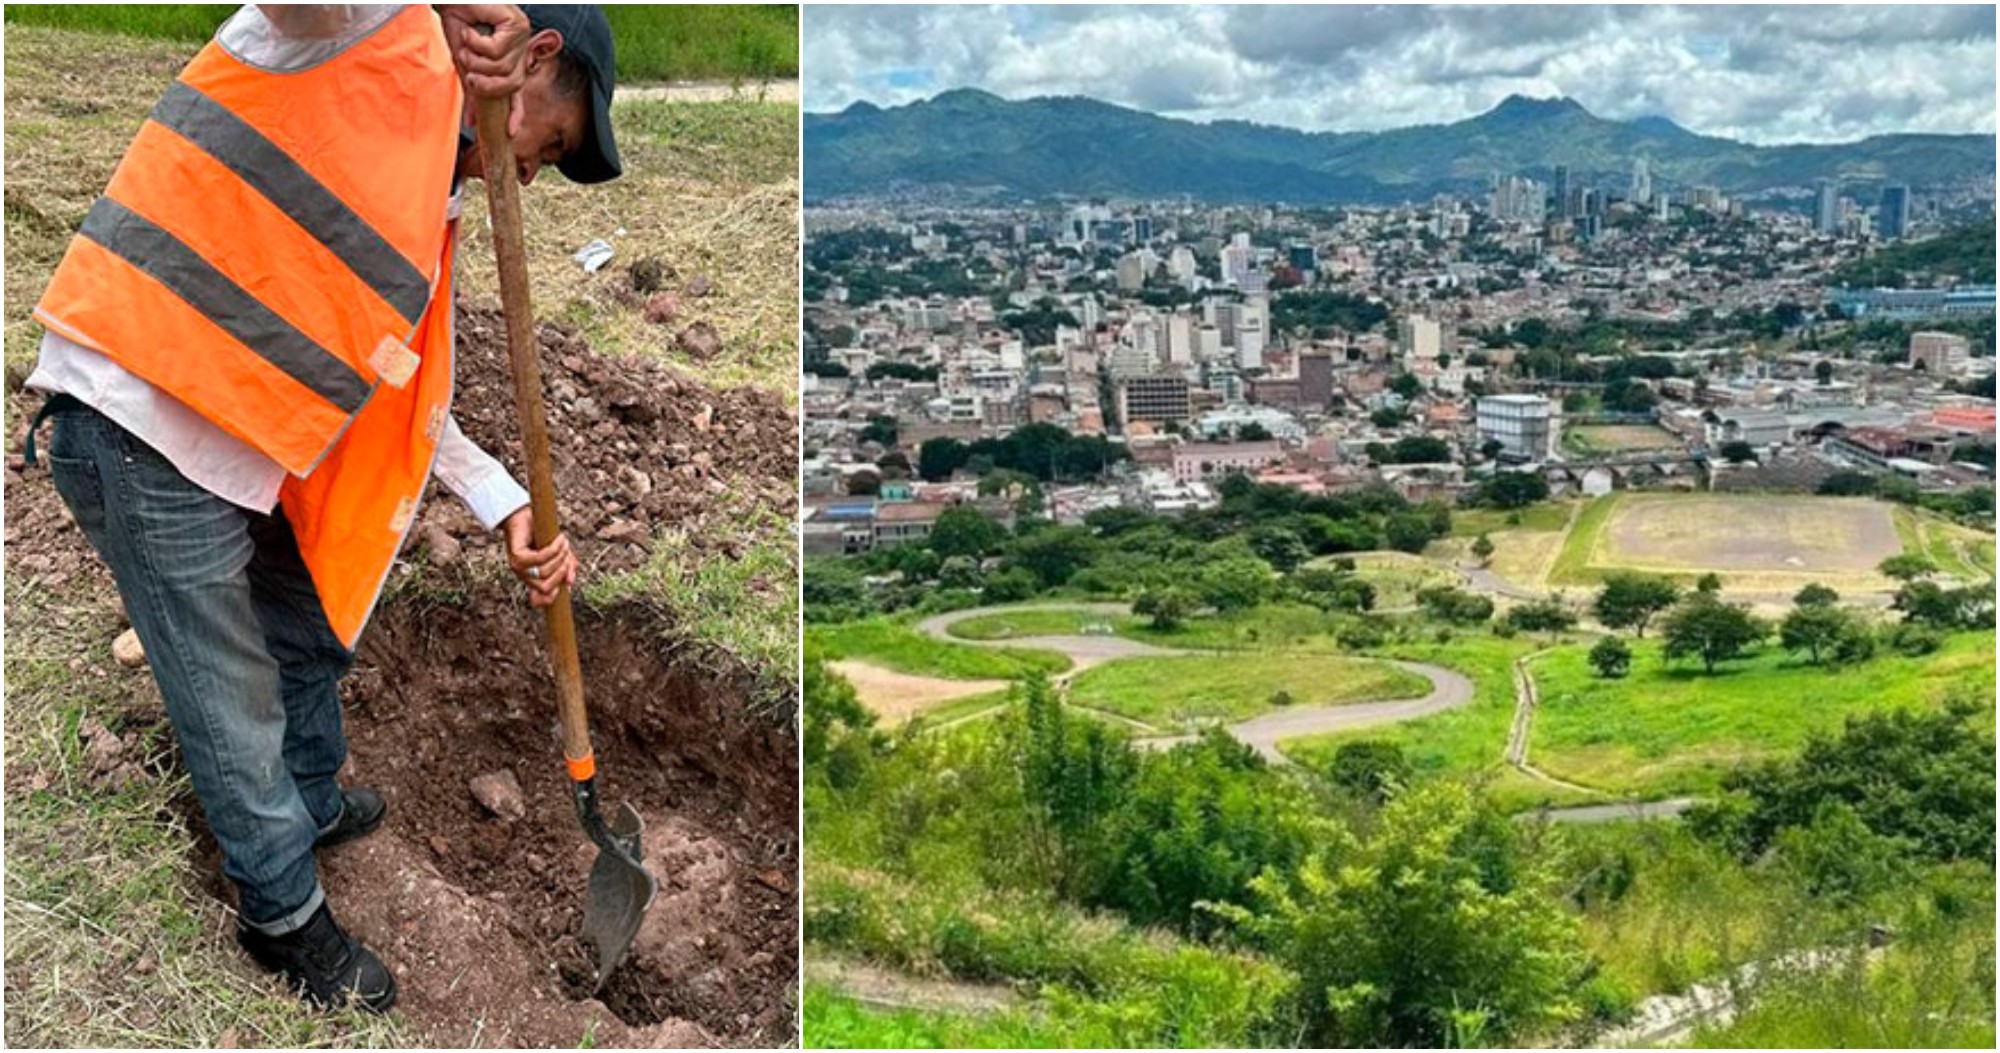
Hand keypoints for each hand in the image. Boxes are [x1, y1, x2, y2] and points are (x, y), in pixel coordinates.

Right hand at [437, 4, 530, 134]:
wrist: (451, 0)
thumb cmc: (458, 23)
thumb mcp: (464, 60)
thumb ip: (472, 86)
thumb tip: (472, 119)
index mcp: (511, 60)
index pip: (517, 91)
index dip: (515, 111)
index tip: (510, 132)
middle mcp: (521, 49)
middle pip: (512, 84)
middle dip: (485, 83)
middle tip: (468, 71)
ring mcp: (522, 36)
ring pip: (502, 68)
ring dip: (476, 59)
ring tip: (466, 44)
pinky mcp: (517, 24)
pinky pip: (496, 50)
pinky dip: (477, 43)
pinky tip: (472, 30)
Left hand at [501, 506, 576, 607]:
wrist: (524, 516)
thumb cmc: (541, 534)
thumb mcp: (559, 553)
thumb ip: (566, 567)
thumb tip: (570, 582)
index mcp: (533, 579)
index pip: (538, 600)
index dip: (550, 600)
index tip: (563, 588)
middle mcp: (524, 576)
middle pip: (547, 586)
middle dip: (563, 570)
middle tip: (567, 552)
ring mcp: (518, 568)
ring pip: (545, 572)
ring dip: (559, 557)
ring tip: (563, 542)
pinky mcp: (517, 556)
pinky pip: (540, 558)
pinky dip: (553, 548)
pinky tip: (559, 539)